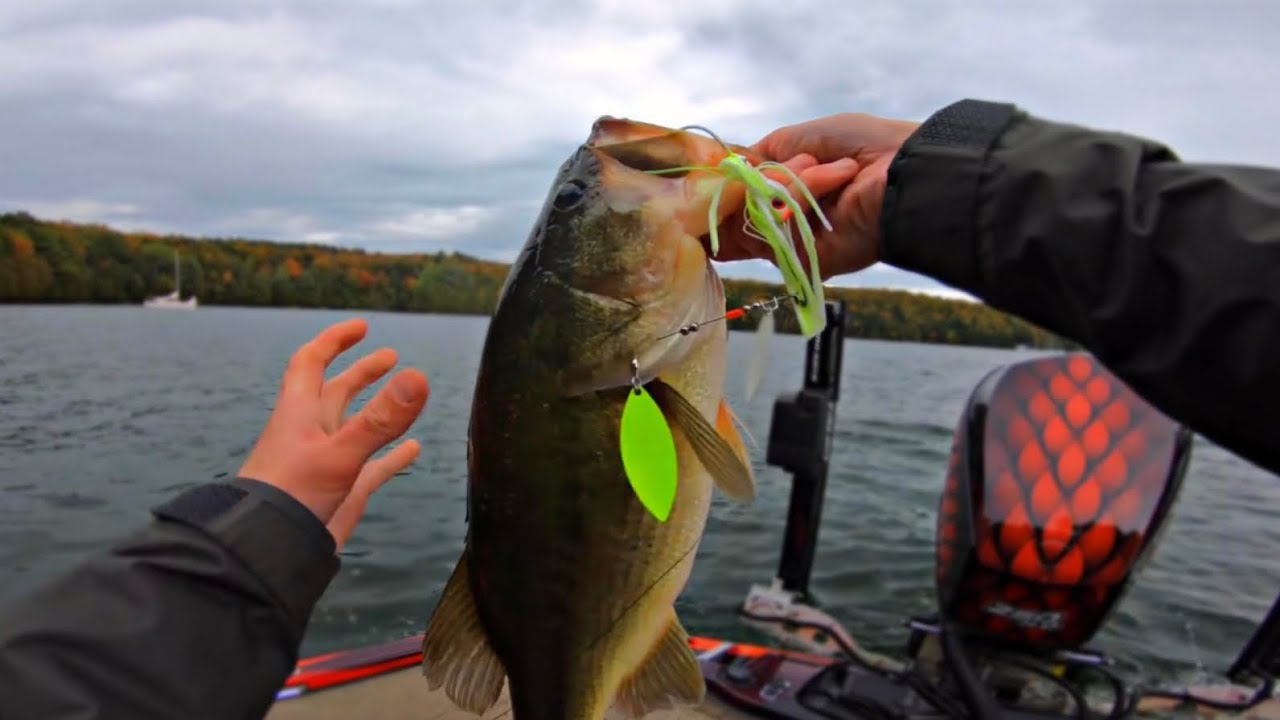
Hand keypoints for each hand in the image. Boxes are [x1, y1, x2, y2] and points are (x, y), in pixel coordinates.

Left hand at [237, 318, 429, 548]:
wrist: (269, 548)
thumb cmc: (294, 493)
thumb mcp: (340, 452)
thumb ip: (381, 419)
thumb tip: (419, 377)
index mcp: (300, 412)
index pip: (312, 362)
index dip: (334, 341)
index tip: (362, 328)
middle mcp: (312, 431)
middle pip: (336, 391)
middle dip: (362, 372)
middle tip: (390, 358)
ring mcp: (327, 461)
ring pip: (355, 426)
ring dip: (378, 410)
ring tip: (407, 395)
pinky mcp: (341, 490)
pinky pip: (372, 466)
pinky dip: (393, 455)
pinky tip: (414, 450)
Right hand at [710, 112, 919, 279]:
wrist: (904, 170)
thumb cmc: (862, 145)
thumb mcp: (800, 137)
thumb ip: (759, 156)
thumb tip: (726, 169)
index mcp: (781, 195)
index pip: (732, 205)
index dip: (721, 192)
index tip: (713, 178)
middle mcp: (782, 223)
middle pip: (732, 213)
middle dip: (762, 178)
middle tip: (804, 162)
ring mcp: (791, 243)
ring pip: (751, 215)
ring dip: (792, 180)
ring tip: (833, 170)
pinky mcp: (802, 259)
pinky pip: (777, 226)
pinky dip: (805, 192)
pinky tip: (838, 181)